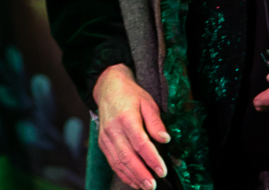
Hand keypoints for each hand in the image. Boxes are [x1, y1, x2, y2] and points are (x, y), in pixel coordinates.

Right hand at [92, 64, 168, 189]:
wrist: (107, 88)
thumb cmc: (131, 96)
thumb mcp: (148, 103)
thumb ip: (156, 122)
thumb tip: (165, 139)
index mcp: (126, 118)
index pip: (139, 142)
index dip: (151, 158)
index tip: (162, 171)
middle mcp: (113, 129)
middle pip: (127, 155)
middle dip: (141, 173)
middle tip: (153, 185)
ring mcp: (105, 136)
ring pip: (118, 161)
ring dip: (132, 176)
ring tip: (145, 187)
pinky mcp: (102, 142)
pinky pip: (112, 161)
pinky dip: (122, 173)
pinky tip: (134, 181)